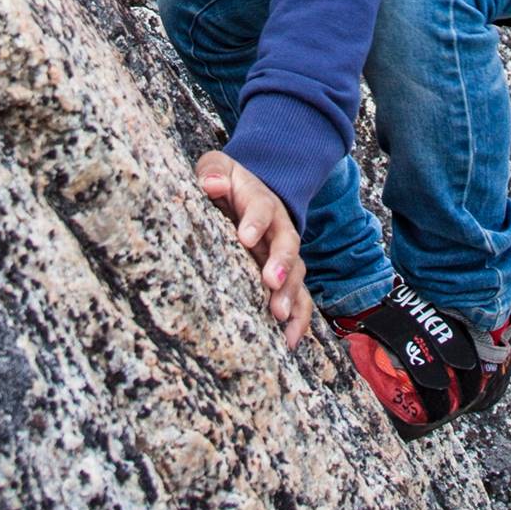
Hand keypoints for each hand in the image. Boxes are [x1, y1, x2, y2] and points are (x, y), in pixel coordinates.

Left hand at [196, 152, 308, 346]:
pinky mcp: (284, 277)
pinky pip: (298, 299)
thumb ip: (213, 171)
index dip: (255, 221)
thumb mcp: (217, 168)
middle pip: (287, 243)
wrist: (247, 193)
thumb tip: (212, 184)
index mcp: (261, 201)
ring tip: (280, 315)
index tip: (245, 236)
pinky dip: (298, 320)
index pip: (261, 207)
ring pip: (296, 274)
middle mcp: (279, 228)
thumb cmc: (226, 183)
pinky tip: (289, 342)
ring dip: (290, 295)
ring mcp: (284, 255)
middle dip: (281, 262)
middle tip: (271, 281)